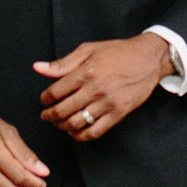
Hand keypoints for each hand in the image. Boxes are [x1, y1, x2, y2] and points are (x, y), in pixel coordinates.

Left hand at [35, 34, 175, 141]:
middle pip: (63, 110)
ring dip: (63, 126)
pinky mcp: (118, 114)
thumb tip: (38, 68)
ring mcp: (107, 103)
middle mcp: (95, 89)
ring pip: (77, 123)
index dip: (45, 99)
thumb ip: (63, 63)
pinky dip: (81, 136)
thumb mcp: (88, 50)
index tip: (44, 100)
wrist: (148, 58)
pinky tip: (75, 132)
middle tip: (46, 115)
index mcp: (86, 72)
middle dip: (49, 115)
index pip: (56, 91)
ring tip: (59, 123)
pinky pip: (95, 132)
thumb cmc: (118, 52)